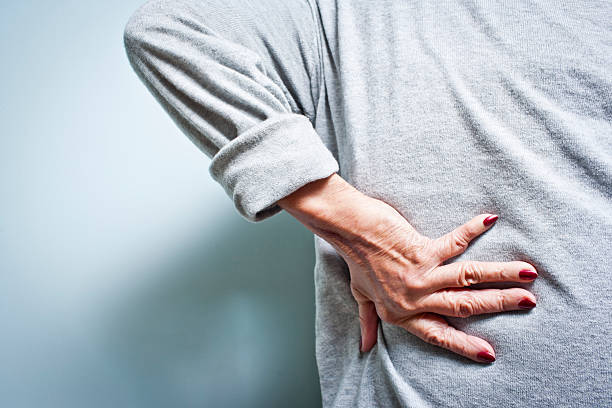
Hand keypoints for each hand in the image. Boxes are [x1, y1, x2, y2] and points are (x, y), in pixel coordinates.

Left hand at [278, 173, 537, 362]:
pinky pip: (454, 243)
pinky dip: (472, 229)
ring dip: (500, 276)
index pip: (438, 334)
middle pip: (464, 306)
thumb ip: (367, 321)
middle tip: (527, 303)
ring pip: (467, 278)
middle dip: (498, 305)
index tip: (489, 354)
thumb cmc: (356, 262)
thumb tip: (365, 347)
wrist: (348, 230)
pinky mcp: (421, 251)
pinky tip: (490, 219)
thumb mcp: (361, 297)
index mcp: (401, 313)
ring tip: (527, 274)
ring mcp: (419, 276)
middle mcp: (413, 299)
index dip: (463, 345)